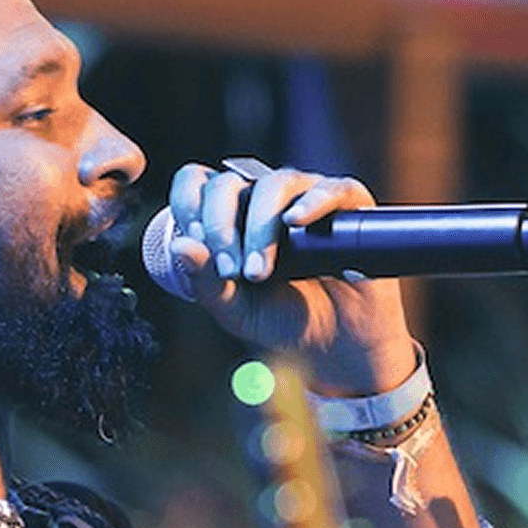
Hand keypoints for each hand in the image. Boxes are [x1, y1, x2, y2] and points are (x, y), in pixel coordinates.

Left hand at [159, 159, 417, 395]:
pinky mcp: (348, 206)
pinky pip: (331, 189)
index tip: (194, 244)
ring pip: (275, 184)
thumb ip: (206, 280)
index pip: (197, 182)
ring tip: (259, 271)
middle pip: (229, 183)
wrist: (336, 345)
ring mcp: (306, 196)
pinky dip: (312, 202)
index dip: (188, 205)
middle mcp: (264, 196)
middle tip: (231, 272)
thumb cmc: (282, 318)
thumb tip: (180, 246)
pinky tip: (296, 222)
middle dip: (221, 226)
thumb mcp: (235, 309)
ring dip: (260, 226)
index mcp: (230, 213)